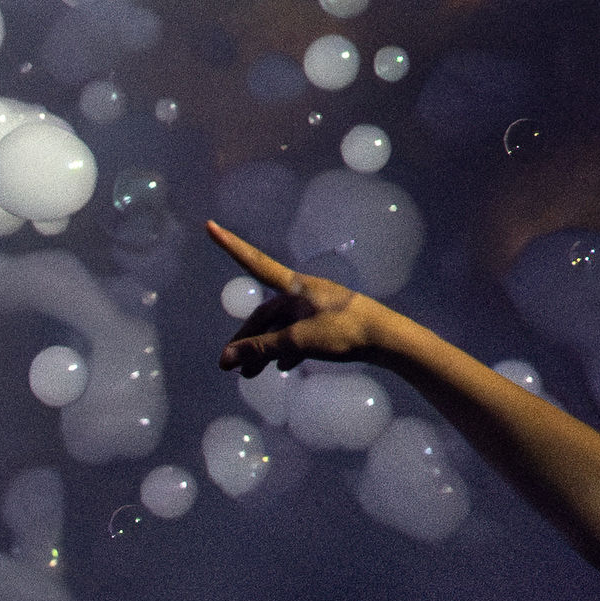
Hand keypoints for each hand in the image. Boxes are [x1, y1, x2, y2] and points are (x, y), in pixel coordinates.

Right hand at [211, 220, 409, 375]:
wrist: (389, 339)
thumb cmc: (346, 332)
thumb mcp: (298, 342)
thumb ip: (260, 350)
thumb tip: (225, 359)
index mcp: (295, 286)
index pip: (254, 263)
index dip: (230, 246)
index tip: (210, 226)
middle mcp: (302, 293)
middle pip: (264, 314)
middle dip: (246, 339)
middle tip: (230, 366)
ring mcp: (315, 307)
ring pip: (279, 328)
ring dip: (264, 350)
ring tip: (251, 374)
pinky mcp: (327, 322)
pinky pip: (296, 334)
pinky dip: (284, 349)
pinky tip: (282, 366)